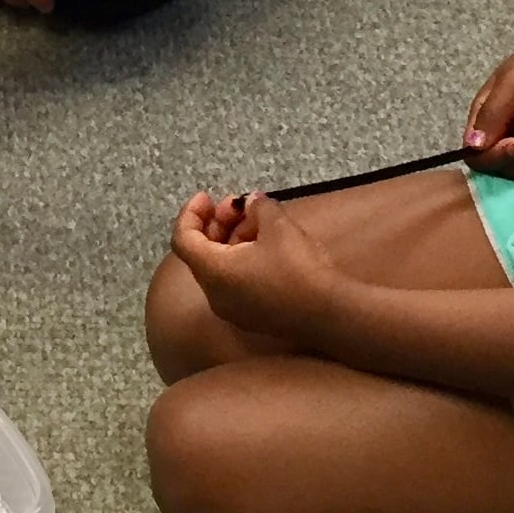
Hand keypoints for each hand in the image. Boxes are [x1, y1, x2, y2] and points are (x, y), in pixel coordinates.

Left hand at [169, 191, 339, 344]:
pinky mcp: (253, 316)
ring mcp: (234, 309)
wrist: (330, 313)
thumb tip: (252, 202)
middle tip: (239, 205)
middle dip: (218, 223)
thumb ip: (258, 207)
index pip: (183, 239)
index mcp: (213, 272)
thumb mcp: (277, 225)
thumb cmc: (298, 268)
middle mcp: (216, 294)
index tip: (206, 197)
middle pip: (202, 252)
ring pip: (222, 266)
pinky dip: (243, 258)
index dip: (190, 213)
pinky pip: (236, 281)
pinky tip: (268, 244)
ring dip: (234, 239)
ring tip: (260, 220)